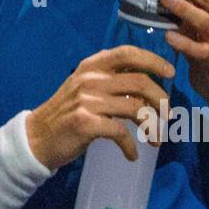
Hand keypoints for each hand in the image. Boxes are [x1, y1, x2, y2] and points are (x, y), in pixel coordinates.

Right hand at [26, 44, 174, 170]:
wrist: (37, 137)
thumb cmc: (67, 113)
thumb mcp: (85, 87)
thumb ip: (111, 81)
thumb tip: (147, 86)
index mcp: (92, 66)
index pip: (128, 54)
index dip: (153, 61)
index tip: (170, 74)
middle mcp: (90, 79)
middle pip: (140, 82)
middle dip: (161, 100)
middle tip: (168, 116)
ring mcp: (87, 101)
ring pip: (135, 108)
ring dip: (152, 127)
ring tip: (156, 140)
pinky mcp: (86, 123)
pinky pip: (121, 133)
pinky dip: (131, 146)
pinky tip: (132, 155)